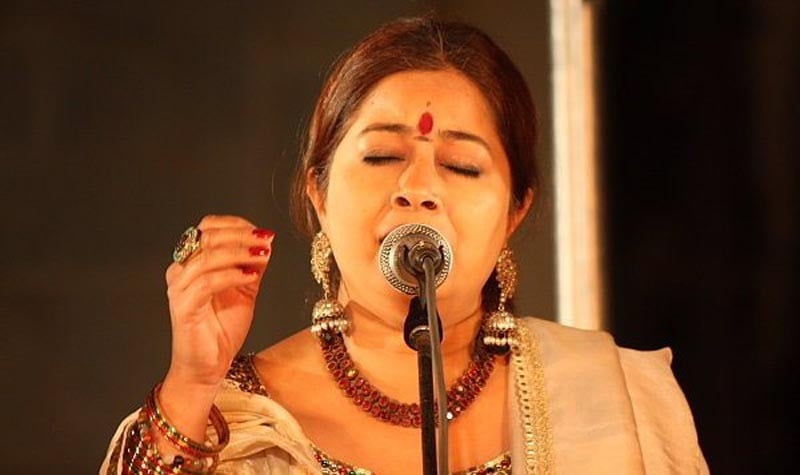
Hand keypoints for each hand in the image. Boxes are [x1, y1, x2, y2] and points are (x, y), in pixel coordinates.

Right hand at [163, 215, 273, 389]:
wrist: (208, 366)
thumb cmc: (221, 330)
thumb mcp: (244, 290)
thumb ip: (251, 266)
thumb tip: (266, 241)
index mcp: (192, 263)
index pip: (208, 229)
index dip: (235, 225)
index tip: (262, 231)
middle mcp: (181, 272)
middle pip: (207, 238)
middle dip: (240, 236)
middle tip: (265, 239)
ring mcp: (179, 288)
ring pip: (207, 257)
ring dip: (239, 253)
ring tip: (262, 255)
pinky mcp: (184, 306)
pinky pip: (208, 282)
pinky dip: (232, 275)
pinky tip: (252, 276)